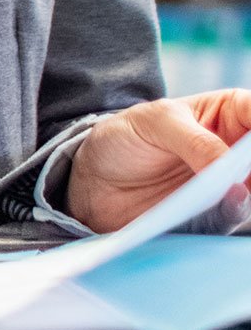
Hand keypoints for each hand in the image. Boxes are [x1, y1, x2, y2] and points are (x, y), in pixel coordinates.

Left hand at [67, 91, 250, 232]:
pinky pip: (236, 216)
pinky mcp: (217, 214)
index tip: (247, 142)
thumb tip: (236, 179)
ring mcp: (230, 184)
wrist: (94, 179)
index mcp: (227, 112)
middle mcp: (236, 149)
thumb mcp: (155, 123)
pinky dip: (235, 211)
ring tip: (234, 186)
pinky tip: (229, 203)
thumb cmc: (126, 137)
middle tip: (243, 170)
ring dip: (248, 189)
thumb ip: (195, 142)